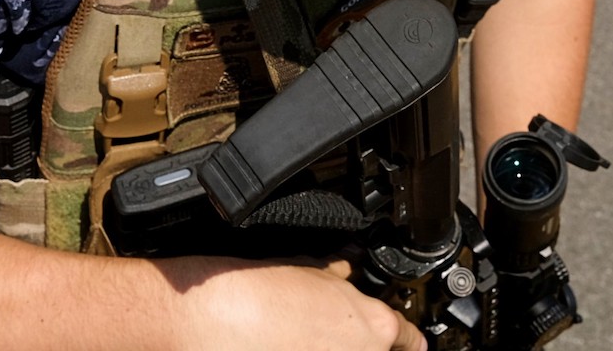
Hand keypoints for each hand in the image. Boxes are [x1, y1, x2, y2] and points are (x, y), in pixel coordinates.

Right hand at [169, 255, 425, 350]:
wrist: (204, 319)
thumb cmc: (248, 292)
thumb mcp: (305, 269)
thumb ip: (336, 276)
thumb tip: (345, 270)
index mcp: (371, 326)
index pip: (408, 338)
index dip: (404, 337)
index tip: (405, 340)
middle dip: (359, 344)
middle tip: (323, 332)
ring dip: (330, 348)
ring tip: (297, 336)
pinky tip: (282, 343)